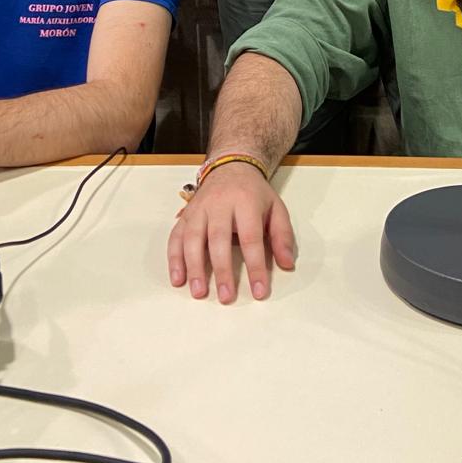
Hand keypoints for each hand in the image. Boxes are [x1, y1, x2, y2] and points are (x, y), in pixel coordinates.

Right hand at [167, 162, 295, 302]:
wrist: (231, 165)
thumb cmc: (254, 193)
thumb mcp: (276, 208)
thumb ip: (282, 236)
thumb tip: (287, 264)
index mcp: (246, 202)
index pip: (251, 237)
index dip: (255, 266)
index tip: (260, 291)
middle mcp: (219, 204)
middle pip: (218, 239)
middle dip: (222, 270)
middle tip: (226, 297)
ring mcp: (199, 209)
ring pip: (192, 238)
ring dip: (194, 267)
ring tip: (199, 292)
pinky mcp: (185, 214)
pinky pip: (176, 236)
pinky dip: (174, 258)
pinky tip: (178, 279)